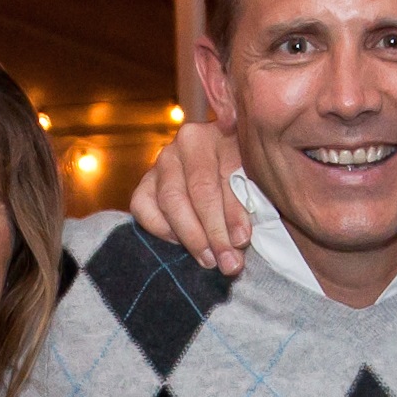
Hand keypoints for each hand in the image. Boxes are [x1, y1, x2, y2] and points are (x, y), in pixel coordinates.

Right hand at [126, 122, 251, 273]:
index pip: (222, 178)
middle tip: (227, 262)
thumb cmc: (245, 175)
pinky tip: (180, 242)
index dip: (232, 214)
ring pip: (169, 201)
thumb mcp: (254, 180)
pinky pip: (142, 206)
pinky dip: (160, 228)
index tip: (242, 241)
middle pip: (195, 192)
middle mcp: (186, 142)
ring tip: (208, 260)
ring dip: (190, 236)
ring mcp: (163, 161)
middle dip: (212, 232)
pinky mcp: (146, 181)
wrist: (222, 166)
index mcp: (219, 134)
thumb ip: (249, 201)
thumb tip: (238, 241)